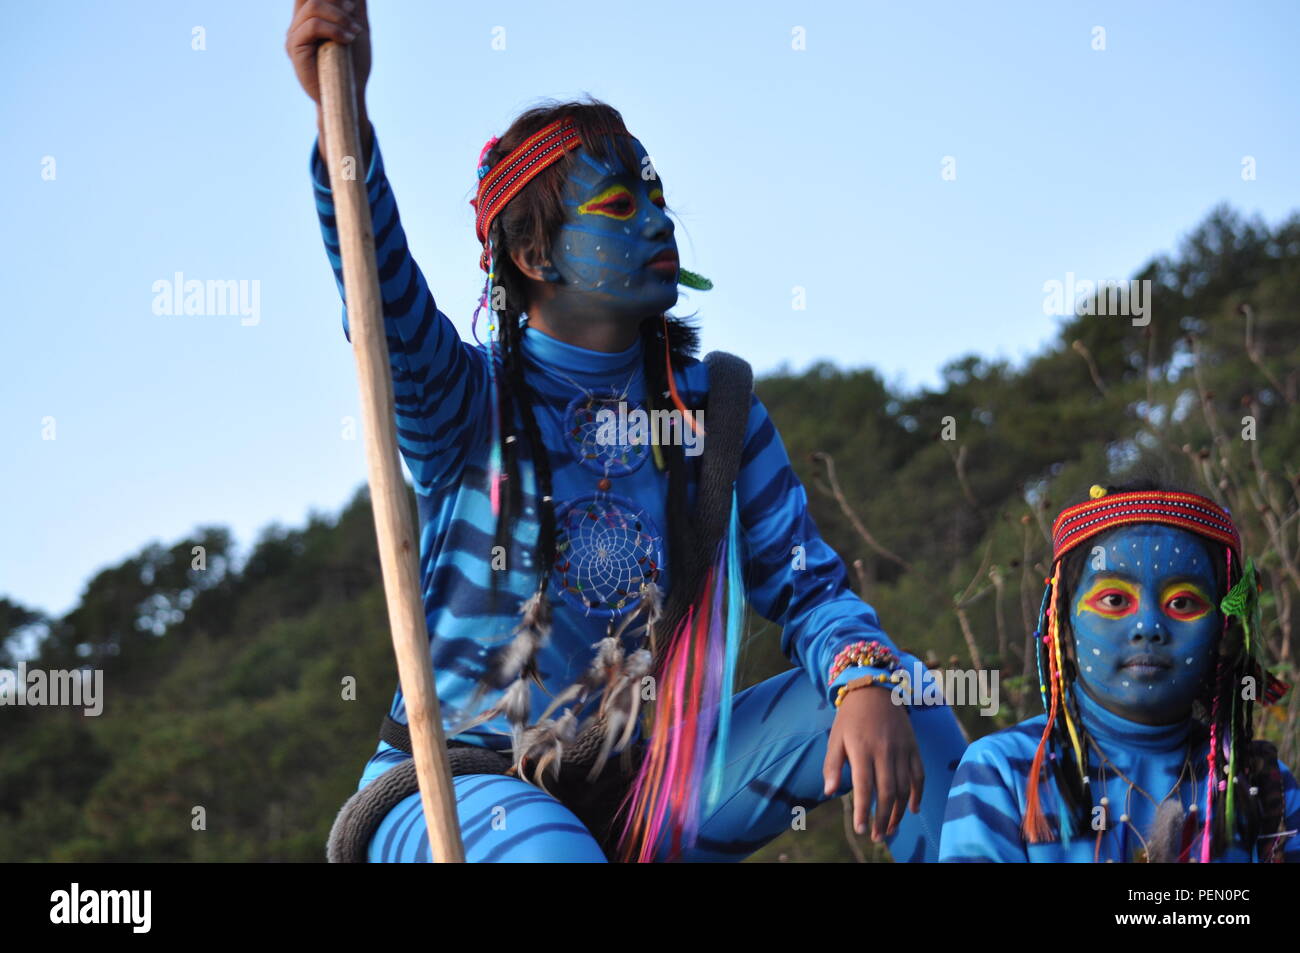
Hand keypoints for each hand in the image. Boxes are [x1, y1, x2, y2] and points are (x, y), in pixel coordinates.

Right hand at [286, 0, 370, 106]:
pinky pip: (312, 27)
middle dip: (337, 1)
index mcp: (309, 18)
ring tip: (356, 31)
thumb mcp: (357, 29)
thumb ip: (355, 8)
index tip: (351, 5)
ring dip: (339, 16)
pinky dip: (334, 29)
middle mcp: (298, 24)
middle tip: (354, 13)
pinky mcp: (295, 48)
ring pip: (313, 7)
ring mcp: (294, 35)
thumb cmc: (353, 65)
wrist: (349, 94)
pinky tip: (348, 39)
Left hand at [822, 685, 923, 840]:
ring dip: (898, 812)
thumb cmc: (850, 717)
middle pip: (887, 792)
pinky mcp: (913, 747)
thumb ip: (831, 765)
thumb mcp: (835, 738)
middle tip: (877, 836)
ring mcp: (902, 749)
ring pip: (905, 787)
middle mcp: (884, 751)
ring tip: (890, 828)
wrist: (875, 689)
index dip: (864, 811)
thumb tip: (828, 792)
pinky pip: (919, 775)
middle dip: (883, 818)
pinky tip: (911, 809)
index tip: (861, 830)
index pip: (865, 787)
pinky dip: (917, 794)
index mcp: (862, 749)